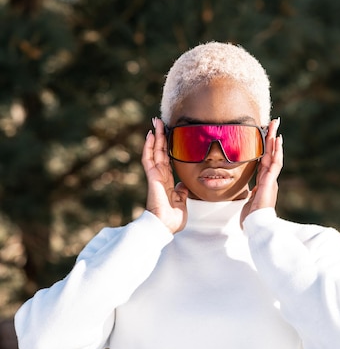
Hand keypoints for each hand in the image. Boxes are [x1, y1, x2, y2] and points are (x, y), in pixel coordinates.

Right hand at [141, 117, 187, 232]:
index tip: (167, 135)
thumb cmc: (172, 220)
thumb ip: (181, 193)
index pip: (167, 160)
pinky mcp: (152, 177)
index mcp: (168, 182)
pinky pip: (149, 159)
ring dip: (155, 136)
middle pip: (160, 152)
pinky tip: (151, 135)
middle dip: (161, 136)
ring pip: (155, 152)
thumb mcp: (181, 203)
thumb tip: (183, 185)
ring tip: (155, 122)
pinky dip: (149, 146)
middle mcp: (160, 176)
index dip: (167, 147)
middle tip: (159, 121)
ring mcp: (155, 176)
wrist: (164, 227)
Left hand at [240, 119, 282, 224]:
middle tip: (274, 122)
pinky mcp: (270, 182)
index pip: (264, 161)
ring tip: (276, 125)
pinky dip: (276, 151)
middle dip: (272, 138)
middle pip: (271, 154)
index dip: (266, 149)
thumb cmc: (252, 218)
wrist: (257, 227)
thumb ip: (251, 195)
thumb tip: (249, 193)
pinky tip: (277, 140)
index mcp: (263, 183)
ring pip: (274, 155)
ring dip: (274, 139)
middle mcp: (269, 179)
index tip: (267, 136)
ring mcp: (271, 180)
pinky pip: (274, 163)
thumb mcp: (249, 202)